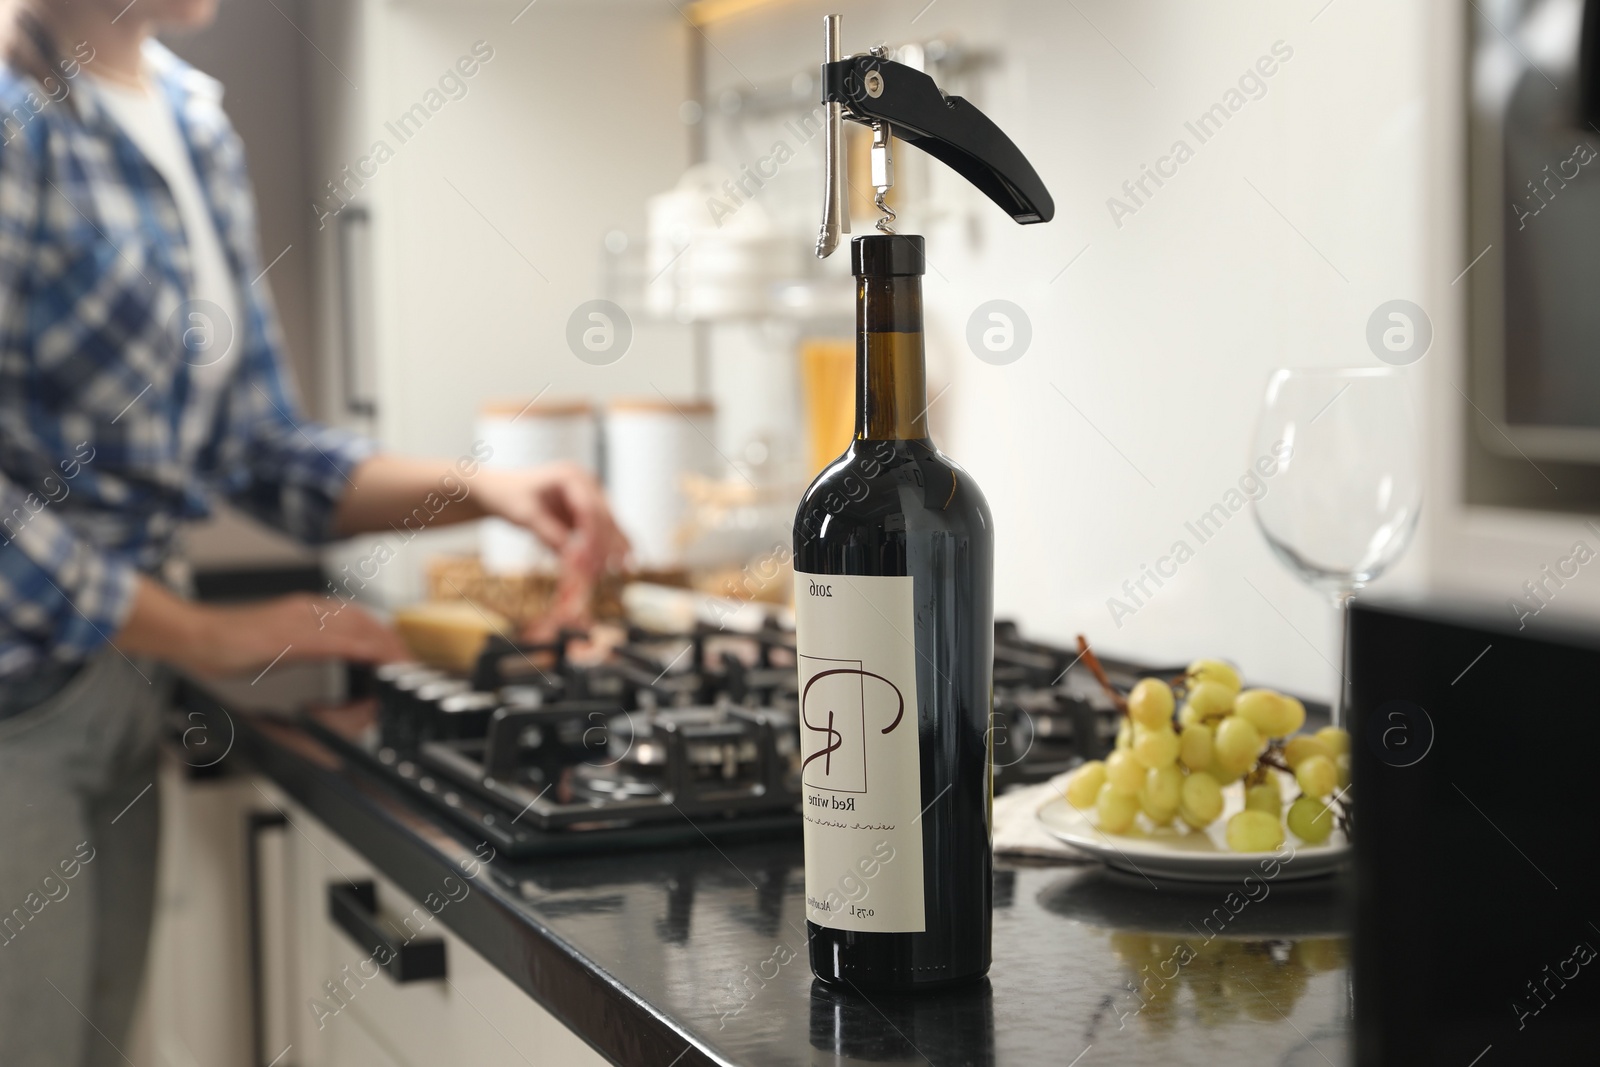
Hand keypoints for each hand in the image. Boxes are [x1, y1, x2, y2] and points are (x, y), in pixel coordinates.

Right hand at [116, 579, 410, 678]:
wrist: (192, 636)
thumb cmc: (228, 645)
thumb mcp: (277, 645)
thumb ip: (306, 650)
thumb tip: (330, 663)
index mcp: (306, 610)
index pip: (358, 617)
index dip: (383, 634)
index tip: (399, 653)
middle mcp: (307, 609)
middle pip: (364, 620)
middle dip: (390, 641)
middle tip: (408, 663)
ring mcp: (297, 619)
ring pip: (355, 627)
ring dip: (382, 645)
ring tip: (400, 665)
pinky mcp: (285, 636)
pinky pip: (331, 640)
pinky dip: (357, 648)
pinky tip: (373, 658)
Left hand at [473, 462, 629, 578]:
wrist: (502, 490)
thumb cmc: (510, 497)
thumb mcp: (525, 516)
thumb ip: (549, 534)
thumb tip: (573, 558)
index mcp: (571, 476)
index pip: (589, 508)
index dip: (593, 537)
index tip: (591, 561)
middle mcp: (586, 482)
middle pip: (604, 516)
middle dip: (607, 544)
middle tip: (609, 570)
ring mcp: (591, 494)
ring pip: (610, 523)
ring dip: (615, 546)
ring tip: (623, 569)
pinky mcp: (589, 509)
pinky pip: (604, 528)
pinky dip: (611, 545)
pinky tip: (624, 562)